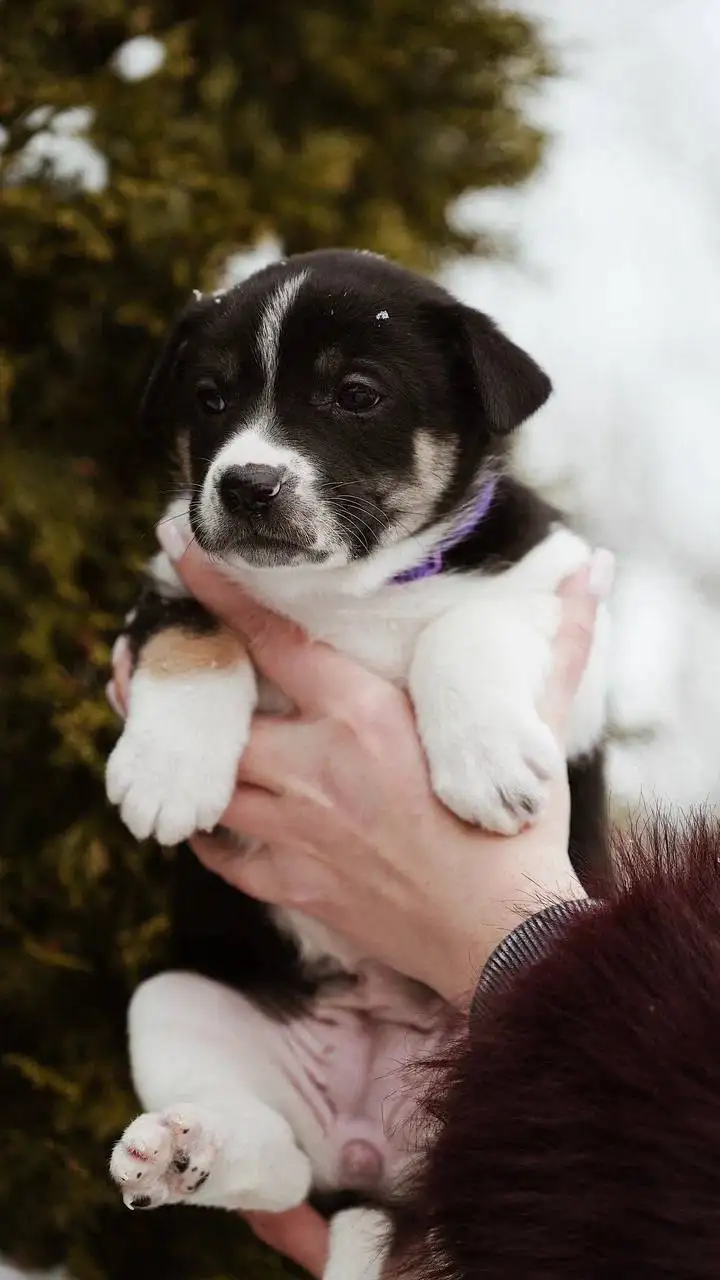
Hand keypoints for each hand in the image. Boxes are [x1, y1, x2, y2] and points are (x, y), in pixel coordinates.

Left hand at [107, 518, 612, 1003]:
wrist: (504, 938)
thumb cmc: (518, 832)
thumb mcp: (536, 733)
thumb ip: (558, 648)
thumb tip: (592, 574)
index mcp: (367, 719)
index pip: (278, 641)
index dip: (223, 594)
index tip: (181, 554)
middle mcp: (316, 769)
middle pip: (215, 718)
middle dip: (165, 687)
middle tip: (131, 658)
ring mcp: (298, 832)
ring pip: (209, 786)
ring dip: (174, 761)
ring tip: (142, 739)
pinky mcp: (296, 887)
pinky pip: (228, 857)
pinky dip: (209, 835)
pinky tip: (202, 820)